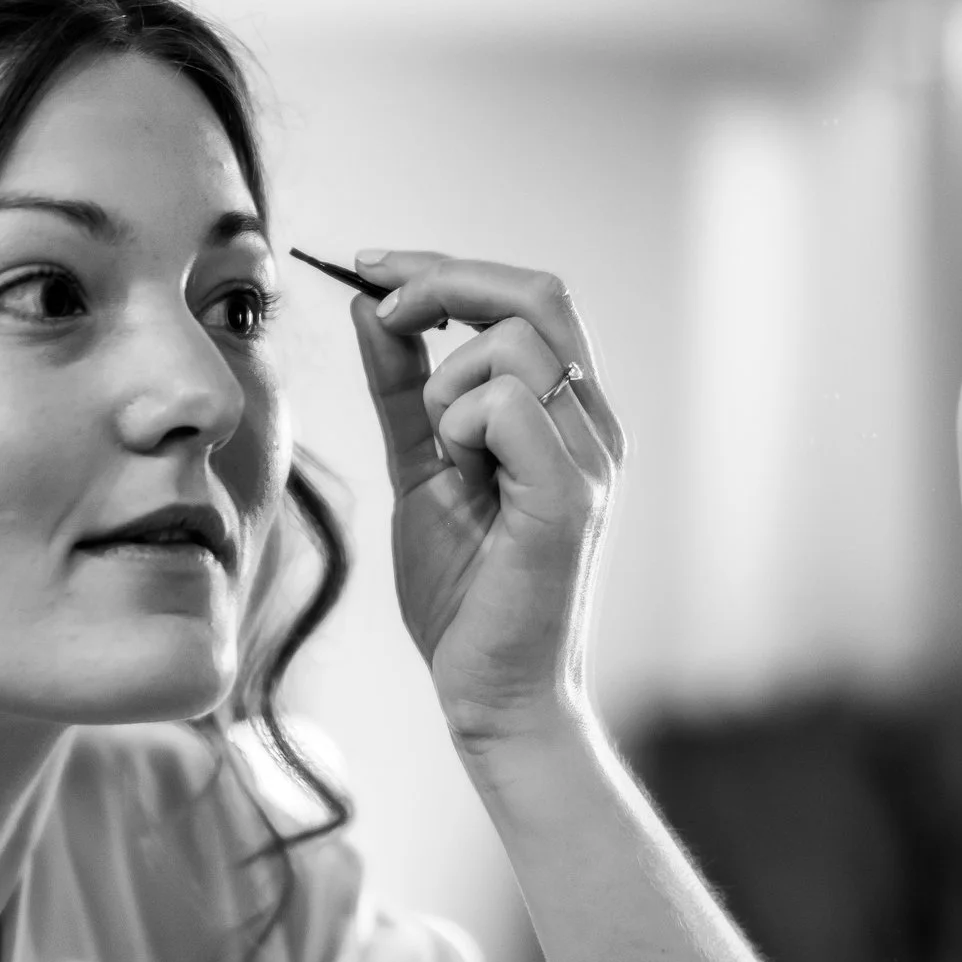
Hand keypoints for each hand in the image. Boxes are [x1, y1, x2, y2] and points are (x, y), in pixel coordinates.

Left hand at [347, 250, 624, 750]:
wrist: (491, 694)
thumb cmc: (465, 595)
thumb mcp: (419, 469)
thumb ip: (400, 391)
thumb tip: (368, 309)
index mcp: (566, 413)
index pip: (528, 296)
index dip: (447, 266)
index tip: (370, 266)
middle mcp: (593, 424)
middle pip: (537, 292)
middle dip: (443, 282)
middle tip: (380, 309)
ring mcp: (589, 457)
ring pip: (511, 345)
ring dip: (445, 384)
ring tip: (444, 457)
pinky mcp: (569, 495)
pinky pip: (506, 403)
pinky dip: (458, 425)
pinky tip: (459, 478)